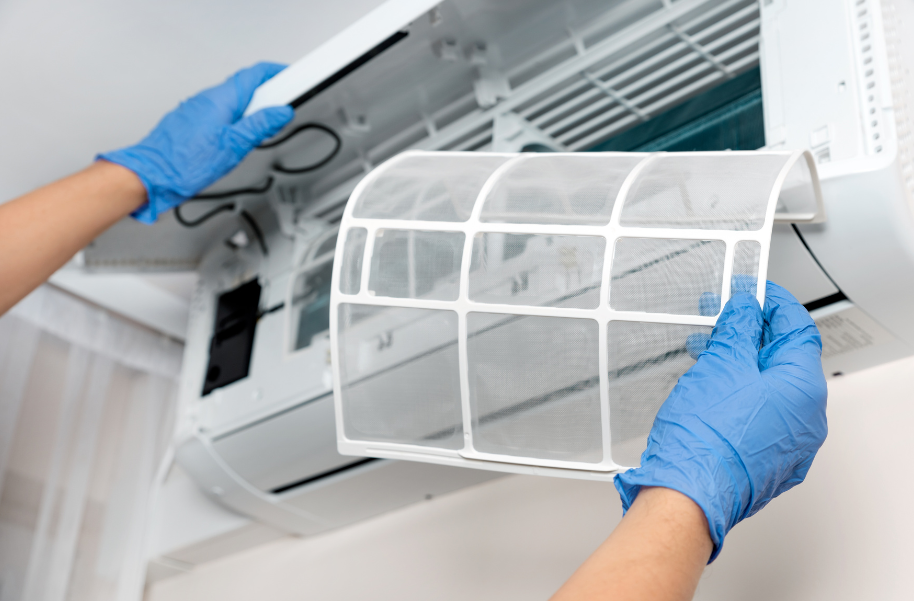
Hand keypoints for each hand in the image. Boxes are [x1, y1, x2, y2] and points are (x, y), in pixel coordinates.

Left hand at [98, 62, 293, 222]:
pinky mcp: (192, 121)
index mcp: (221, 99)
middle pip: (245, 88)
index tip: (292, 79)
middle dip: (267, 98)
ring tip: (257, 135)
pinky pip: (220, 114)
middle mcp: (207, 99)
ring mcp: (197, 109)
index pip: (255, 74)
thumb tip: (280, 112)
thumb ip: (260, 126)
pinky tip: (236, 140)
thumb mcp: (234, 145)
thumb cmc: (184, 163)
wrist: (152, 175)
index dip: (277, 74)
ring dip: (250, 113)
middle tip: (279, 116)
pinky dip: (235, 121)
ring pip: (233, 103)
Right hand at [614, 281, 827, 560]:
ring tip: (705, 352)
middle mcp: (805, 420)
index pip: (798, 329)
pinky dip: (738, 395)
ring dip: (739, 365)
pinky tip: (710, 387)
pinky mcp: (765, 461)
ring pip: (768, 390)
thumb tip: (746, 310)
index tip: (752, 293)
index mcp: (803, 389)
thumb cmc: (705, 438)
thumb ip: (738, 329)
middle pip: (783, 360)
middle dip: (750, 335)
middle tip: (722, 318)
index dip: (773, 304)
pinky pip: (758, 417)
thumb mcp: (721, 363)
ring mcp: (788, 445)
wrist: (687, 492)